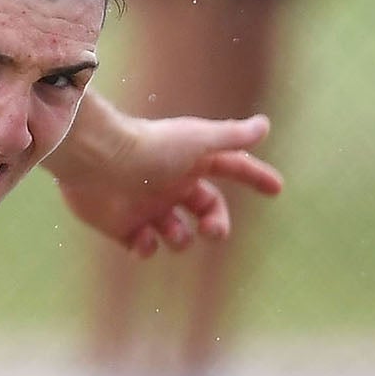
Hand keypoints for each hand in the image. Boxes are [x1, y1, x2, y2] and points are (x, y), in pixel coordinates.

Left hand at [53, 103, 282, 258]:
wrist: (98, 160)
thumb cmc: (151, 148)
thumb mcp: (199, 141)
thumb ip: (232, 137)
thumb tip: (265, 125)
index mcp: (191, 163)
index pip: (232, 169)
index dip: (255, 177)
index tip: (276, 189)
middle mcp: (170, 184)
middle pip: (207, 211)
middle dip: (216, 225)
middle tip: (214, 231)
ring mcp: (146, 206)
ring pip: (178, 234)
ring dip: (181, 239)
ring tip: (172, 231)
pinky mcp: (121, 226)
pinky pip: (143, 248)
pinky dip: (147, 250)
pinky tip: (144, 240)